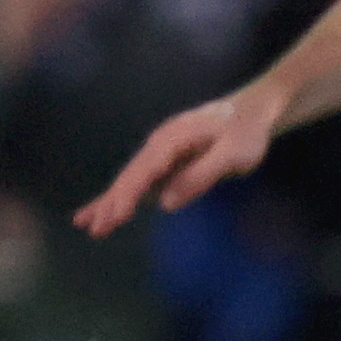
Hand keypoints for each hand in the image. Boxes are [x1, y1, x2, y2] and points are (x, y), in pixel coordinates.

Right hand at [75, 88, 282, 236]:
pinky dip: (122, 195)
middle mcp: (160, 144)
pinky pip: (141, 180)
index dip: (128, 195)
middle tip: (94, 229)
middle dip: (111, 203)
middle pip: (130, 176)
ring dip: (109, 201)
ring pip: (130, 179)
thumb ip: (201, 175)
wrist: (254, 111)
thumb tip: (165, 201)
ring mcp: (161, 152)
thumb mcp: (232, 155)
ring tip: (86, 224)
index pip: (144, 171)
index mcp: (172, 139)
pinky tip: (107, 210)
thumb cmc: (247, 133)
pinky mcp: (167, 161)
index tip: (116, 217)